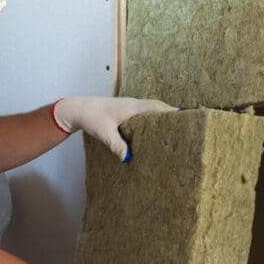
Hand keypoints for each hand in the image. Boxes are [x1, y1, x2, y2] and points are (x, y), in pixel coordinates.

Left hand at [52, 96, 176, 161]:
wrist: (77, 109)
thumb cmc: (91, 117)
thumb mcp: (104, 133)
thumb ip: (117, 145)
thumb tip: (129, 158)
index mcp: (132, 107)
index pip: (157, 107)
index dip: (172, 111)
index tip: (187, 115)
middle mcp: (133, 104)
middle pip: (156, 108)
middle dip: (170, 115)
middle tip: (185, 125)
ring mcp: (128, 107)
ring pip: (149, 110)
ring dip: (160, 117)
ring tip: (173, 129)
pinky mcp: (123, 112)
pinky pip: (142, 114)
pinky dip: (150, 120)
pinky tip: (152, 131)